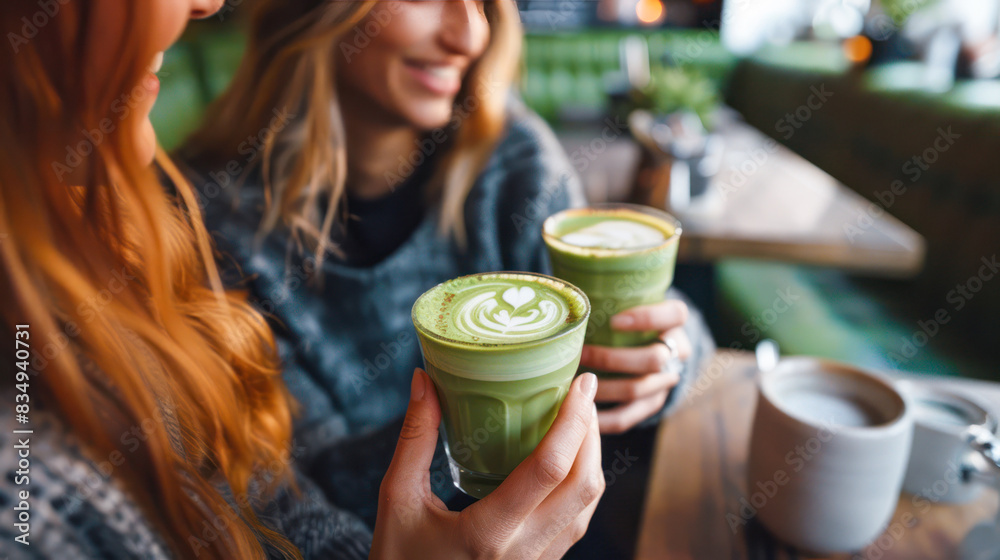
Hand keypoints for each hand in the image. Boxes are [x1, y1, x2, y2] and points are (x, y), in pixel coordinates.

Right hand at [371, 369, 604, 559]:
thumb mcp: (395, 500)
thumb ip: (413, 439)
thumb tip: (424, 380)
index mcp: (486, 534)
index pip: (548, 470)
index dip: (572, 421)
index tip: (580, 383)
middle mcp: (522, 553)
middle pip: (583, 485)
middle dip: (591, 432)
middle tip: (583, 390)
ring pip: (587, 506)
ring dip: (592, 458)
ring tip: (578, 418)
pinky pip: (576, 523)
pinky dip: (581, 484)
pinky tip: (568, 459)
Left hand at [580, 299, 691, 433]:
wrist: (652, 346)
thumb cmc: (626, 316)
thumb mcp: (628, 300)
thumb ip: (607, 295)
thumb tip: (562, 290)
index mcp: (673, 322)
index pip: (674, 315)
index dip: (647, 318)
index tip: (613, 320)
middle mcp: (676, 352)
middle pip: (654, 358)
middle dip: (613, 359)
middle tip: (580, 354)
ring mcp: (665, 381)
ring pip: (639, 389)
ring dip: (604, 388)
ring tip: (574, 383)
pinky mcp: (651, 405)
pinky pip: (629, 416)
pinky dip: (604, 418)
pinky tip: (581, 415)